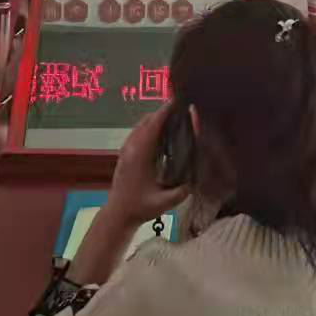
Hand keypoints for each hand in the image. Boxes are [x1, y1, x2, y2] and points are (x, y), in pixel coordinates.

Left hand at [106, 107, 190, 225]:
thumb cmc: (140, 208)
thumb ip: (182, 190)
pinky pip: (138, 133)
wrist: (118, 214)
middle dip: (163, 112)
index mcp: (140, 155)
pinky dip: (151, 127)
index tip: (177, 101)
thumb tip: (197, 175)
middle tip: (182, 109)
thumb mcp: (165, 202)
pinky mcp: (126, 153)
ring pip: (141, 125)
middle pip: (147, 121)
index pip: (153, 126)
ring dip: (157, 119)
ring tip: (175, 119)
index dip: (164, 112)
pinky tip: (164, 134)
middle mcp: (131, 148)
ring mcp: (126, 149)